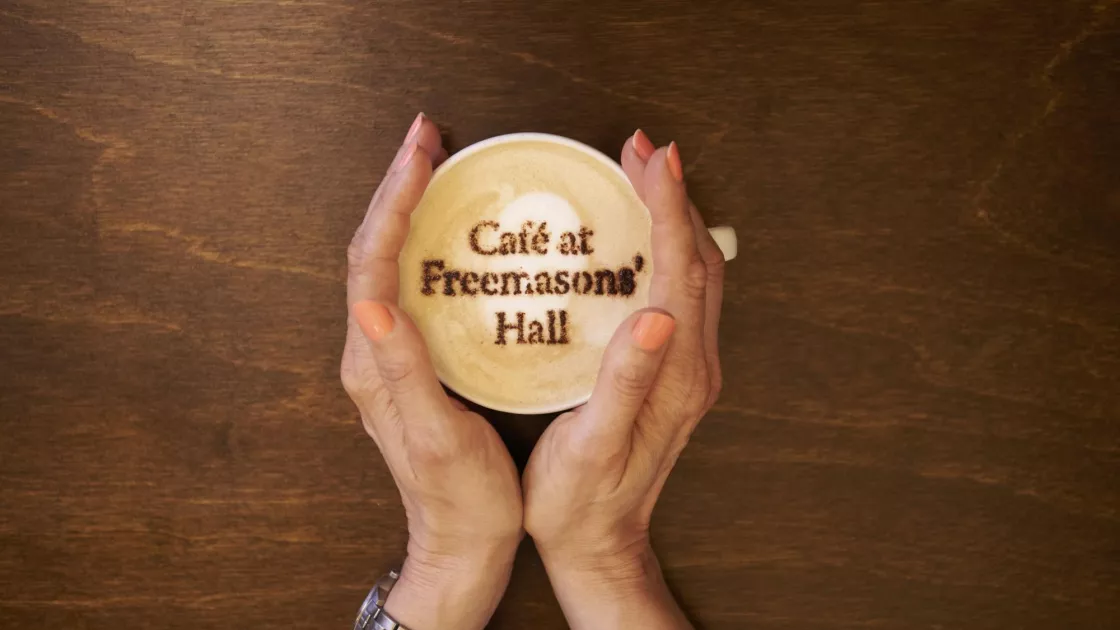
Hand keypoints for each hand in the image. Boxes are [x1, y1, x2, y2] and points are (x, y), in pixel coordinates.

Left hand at [342, 114, 522, 629]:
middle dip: (395, 186)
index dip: (394, 202)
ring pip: (388, 261)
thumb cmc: (460, 498)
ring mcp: (389, 354)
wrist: (462, 543)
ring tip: (433, 162)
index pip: (372, 264)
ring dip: (405, 206)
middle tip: (426, 136)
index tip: (421, 155)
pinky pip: (411, 282)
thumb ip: (403, 373)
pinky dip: (424, 240)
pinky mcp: (413, 359)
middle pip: (372, 250)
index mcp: (373, 363)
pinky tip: (451, 226)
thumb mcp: (437, 438)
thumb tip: (372, 305)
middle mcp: (372, 351)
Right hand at [522, 130, 723, 628]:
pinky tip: (638, 239)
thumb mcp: (592, 445)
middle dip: (674, 196)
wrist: (601, 544)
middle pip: (696, 260)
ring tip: (644, 177)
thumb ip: (627, 381)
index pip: (678, 269)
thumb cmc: (580, 500)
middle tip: (642, 150)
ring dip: (675, 219)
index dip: (667, 207)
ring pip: (695, 274)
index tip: (653, 158)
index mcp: (674, 373)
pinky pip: (682, 294)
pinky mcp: (675, 375)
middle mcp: (693, 365)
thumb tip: (654, 314)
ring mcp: (689, 370)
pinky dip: (667, 251)